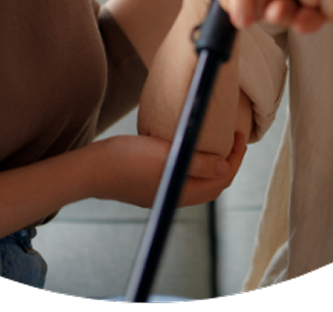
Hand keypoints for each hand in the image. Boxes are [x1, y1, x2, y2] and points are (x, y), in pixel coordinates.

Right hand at [93, 132, 246, 208]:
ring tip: (216, 142)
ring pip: (198, 182)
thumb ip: (196, 163)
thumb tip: (225, 167)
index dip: (236, 159)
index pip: (221, 179)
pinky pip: (183, 178)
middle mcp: (175, 196)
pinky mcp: (151, 186)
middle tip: (233, 138)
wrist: (92, 169)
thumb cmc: (127, 159)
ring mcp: (162, 192)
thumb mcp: (166, 156)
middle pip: (213, 184)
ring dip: (212, 165)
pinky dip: (195, 166)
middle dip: (228, 163)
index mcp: (182, 192)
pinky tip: (188, 149)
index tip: (240, 136)